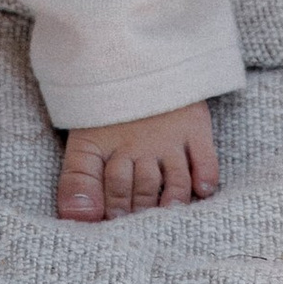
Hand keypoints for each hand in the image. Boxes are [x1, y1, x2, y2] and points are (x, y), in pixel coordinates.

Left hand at [56, 102, 220, 221]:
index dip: (113, 207)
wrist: (135, 59)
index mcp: (108, 146)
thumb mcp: (84, 143)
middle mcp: (140, 144)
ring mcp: (169, 136)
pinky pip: (205, 156)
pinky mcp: (195, 126)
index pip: (113, 185)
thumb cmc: (107, 115)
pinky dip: (206, 175)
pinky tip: (202, 190)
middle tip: (141, 224)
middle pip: (145, 186)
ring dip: (173, 198)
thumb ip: (77, 181)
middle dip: (142, 209)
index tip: (114, 223)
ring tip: (170, 212)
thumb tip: (76, 220)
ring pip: (175, 178)